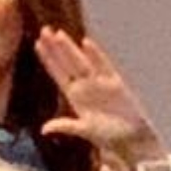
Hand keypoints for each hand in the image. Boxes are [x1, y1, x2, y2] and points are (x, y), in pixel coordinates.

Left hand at [34, 27, 167, 170]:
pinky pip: (103, 65)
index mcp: (75, 97)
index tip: (38, 44)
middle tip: (44, 30)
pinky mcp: (115, 83)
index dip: (48, 59)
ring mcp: (99, 83)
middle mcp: (85, 86)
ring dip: (70, 48)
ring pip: (81, 61)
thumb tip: (44, 129)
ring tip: (58, 34)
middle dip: (55, 48)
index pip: (58, 74)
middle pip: (67, 63)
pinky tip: (86, 43)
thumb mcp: (85, 130)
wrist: (133, 139)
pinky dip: (95, 54)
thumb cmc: (109, 137)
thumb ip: (66, 126)